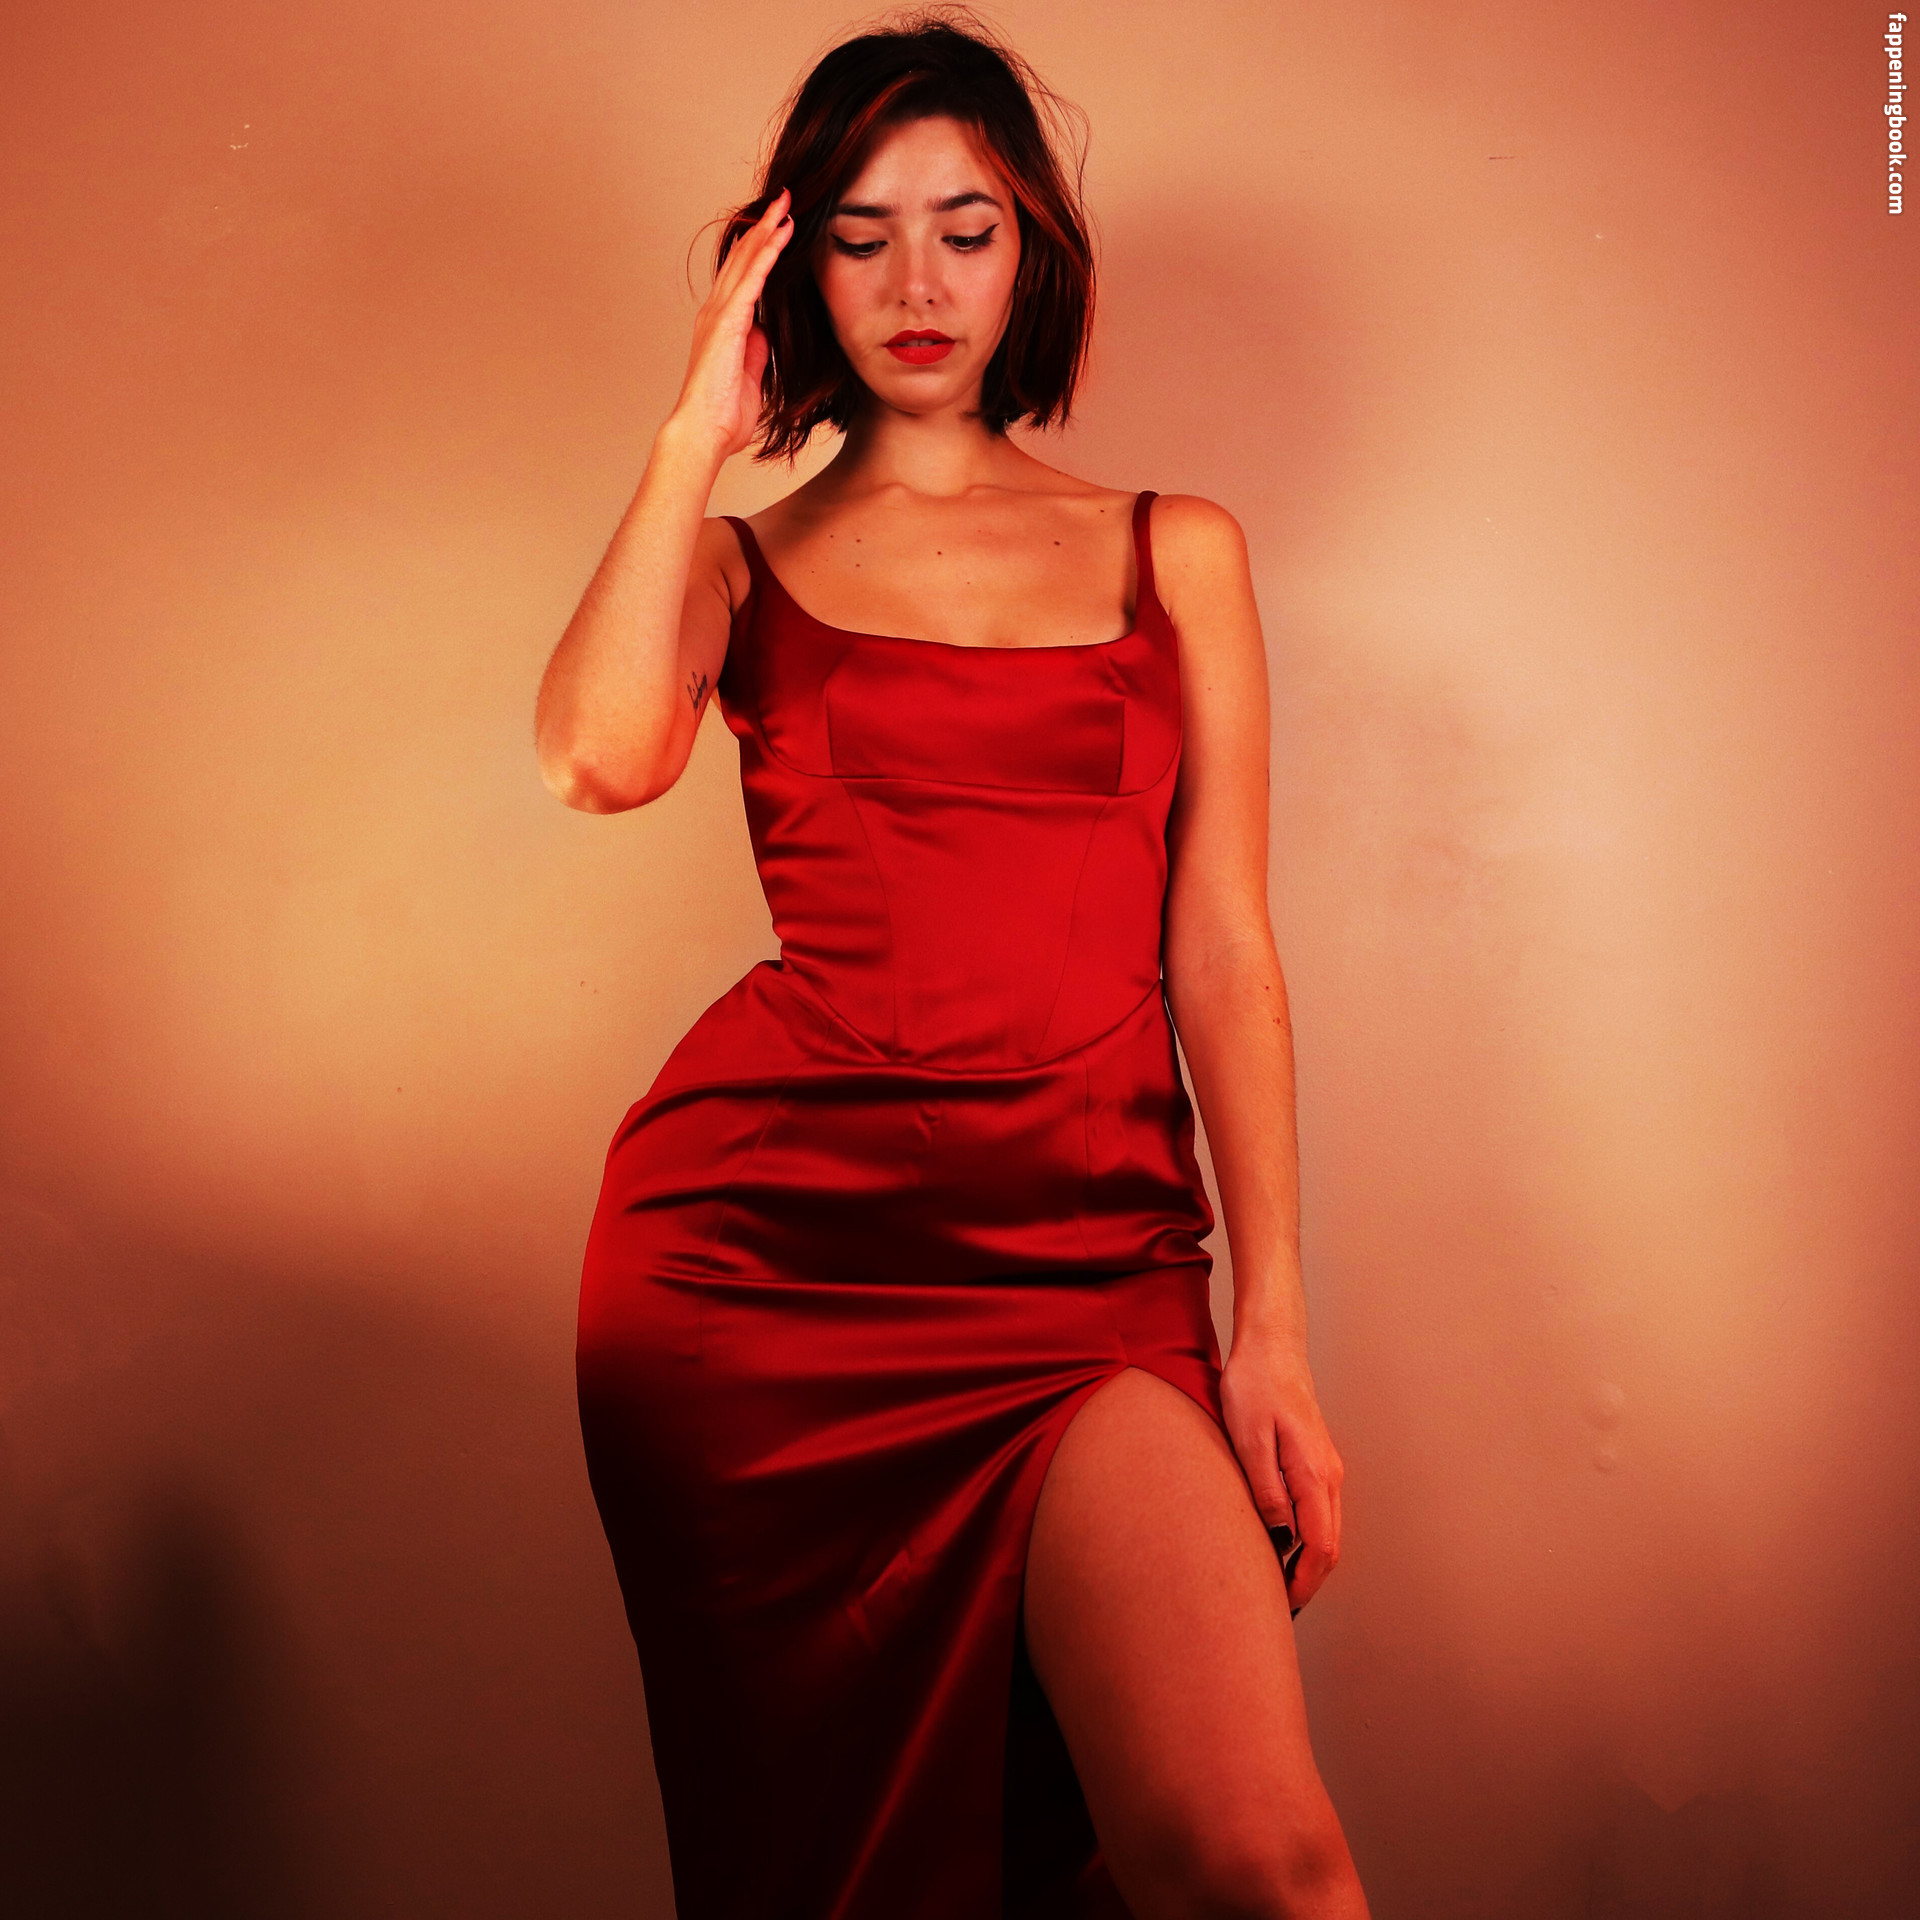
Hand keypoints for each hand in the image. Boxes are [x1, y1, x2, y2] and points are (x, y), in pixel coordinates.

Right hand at [664, 188, 793, 465]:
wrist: (703, 432)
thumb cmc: (724, 414)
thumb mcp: (750, 375)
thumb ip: (757, 350)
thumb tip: (767, 332)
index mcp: (722, 324)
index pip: (742, 275)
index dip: (760, 248)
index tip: (779, 225)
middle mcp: (716, 311)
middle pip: (742, 257)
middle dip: (763, 226)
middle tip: (784, 198)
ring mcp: (720, 314)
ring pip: (746, 260)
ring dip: (767, 230)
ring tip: (786, 203)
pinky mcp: (727, 323)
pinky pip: (751, 280)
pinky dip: (767, 255)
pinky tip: (780, 234)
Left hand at [1218, 1323, 1344, 1613]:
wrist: (1271, 1345)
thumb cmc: (1255, 1384)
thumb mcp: (1248, 1438)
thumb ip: (1265, 1488)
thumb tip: (1280, 1533)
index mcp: (1314, 1473)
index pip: (1322, 1546)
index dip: (1304, 1582)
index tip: (1283, 1605)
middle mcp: (1329, 1475)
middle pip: (1330, 1544)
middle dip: (1308, 1579)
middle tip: (1277, 1604)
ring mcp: (1326, 1466)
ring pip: (1327, 1528)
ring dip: (1307, 1558)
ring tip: (1274, 1579)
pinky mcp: (1315, 1459)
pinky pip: (1318, 1509)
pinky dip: (1306, 1535)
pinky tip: (1280, 1540)